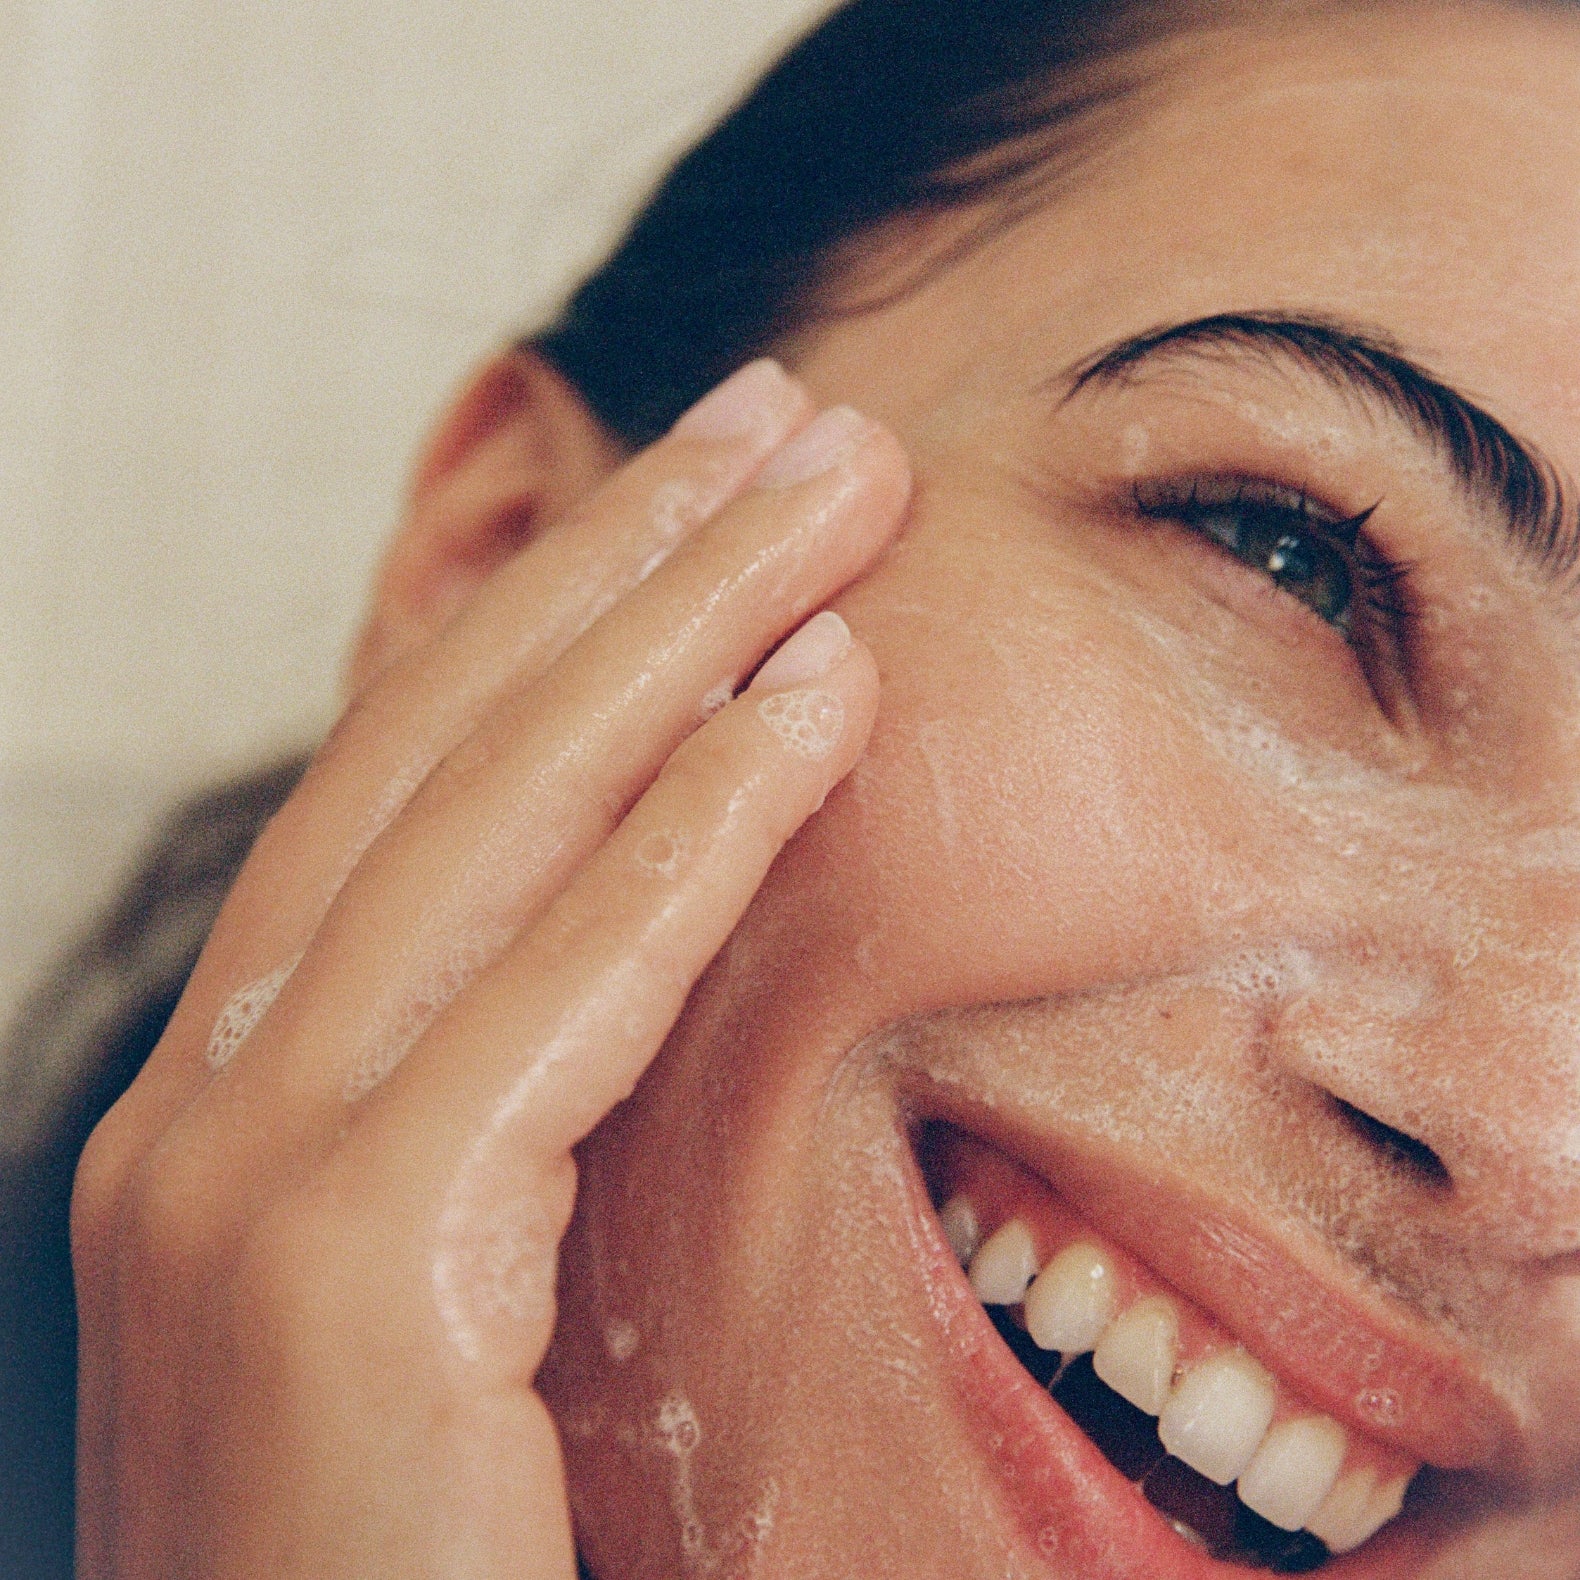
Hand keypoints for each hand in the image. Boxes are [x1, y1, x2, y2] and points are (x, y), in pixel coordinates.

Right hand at [71, 360, 911, 1578]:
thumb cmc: (404, 1547)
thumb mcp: (440, 1276)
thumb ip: (499, 1093)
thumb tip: (642, 926)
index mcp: (237, 1092)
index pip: (414, 780)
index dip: (561, 609)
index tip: (703, 491)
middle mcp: (212, 1093)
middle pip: (449, 744)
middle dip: (630, 556)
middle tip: (782, 417)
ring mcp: (247, 1167)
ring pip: (498, 814)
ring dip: (686, 628)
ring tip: (830, 492)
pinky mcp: (342, 1262)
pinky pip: (562, 983)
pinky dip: (696, 829)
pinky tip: (816, 701)